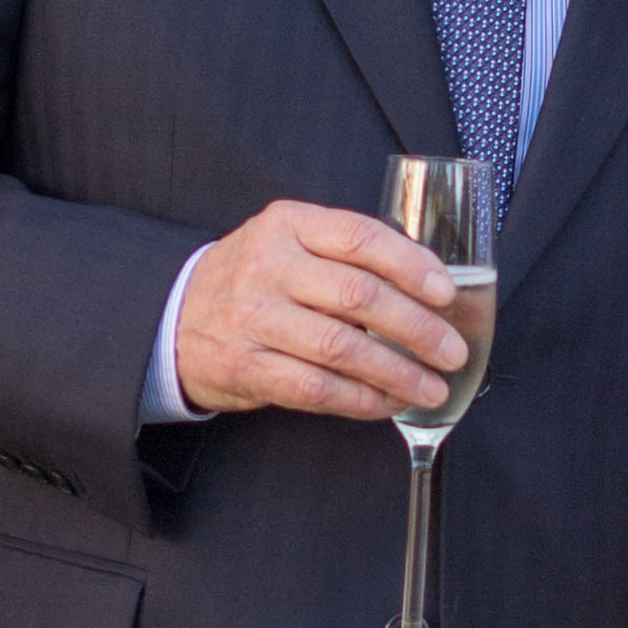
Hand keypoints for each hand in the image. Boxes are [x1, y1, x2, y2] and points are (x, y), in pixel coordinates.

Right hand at [174, 201, 469, 419]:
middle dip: (418, 329)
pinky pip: (315, 388)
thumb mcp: (291, 244)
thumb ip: (348, 256)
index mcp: (288, 225)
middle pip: (359, 296)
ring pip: (341, 348)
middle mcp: (268, 266)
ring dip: (397, 373)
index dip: (412, 266)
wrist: (175, 316)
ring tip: (431, 387)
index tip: (447, 293)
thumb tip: (431, 288)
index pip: (361, 238)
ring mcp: (252, 317)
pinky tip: (387, 403)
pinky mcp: (243, 365)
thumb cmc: (255, 280)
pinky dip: (360, 399)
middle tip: (452, 352)